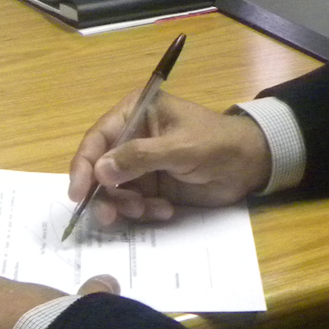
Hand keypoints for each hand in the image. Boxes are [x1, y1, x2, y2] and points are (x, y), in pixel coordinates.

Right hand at [68, 90, 270, 228]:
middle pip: (100, 169)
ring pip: (114, 191)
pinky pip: (133, 204)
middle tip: (112, 216)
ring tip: (149, 210)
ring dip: (126, 206)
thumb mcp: (180, 148)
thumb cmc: (217, 144)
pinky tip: (165, 210)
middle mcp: (131, 137)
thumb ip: (140, 157)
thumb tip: (100, 171)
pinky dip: (144, 212)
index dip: (84, 166)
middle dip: (106, 194)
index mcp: (135, 112)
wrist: (250, 166)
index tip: (78, 194)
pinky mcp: (151, 186)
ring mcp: (140, 164)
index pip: (97, 138)